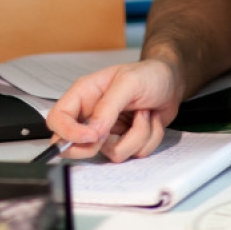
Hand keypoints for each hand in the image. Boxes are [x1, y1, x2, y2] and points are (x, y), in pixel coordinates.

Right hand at [45, 58, 183, 161]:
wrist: (172, 82)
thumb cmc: (150, 74)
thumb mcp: (128, 83)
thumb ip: (108, 107)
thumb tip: (93, 131)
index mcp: (84, 95)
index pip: (57, 119)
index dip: (68, 133)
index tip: (92, 136)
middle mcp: (93, 115)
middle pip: (75, 146)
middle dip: (98, 145)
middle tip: (112, 132)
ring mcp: (109, 131)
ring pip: (111, 153)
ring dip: (136, 135)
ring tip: (144, 113)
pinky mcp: (126, 141)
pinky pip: (133, 154)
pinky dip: (148, 139)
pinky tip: (151, 120)